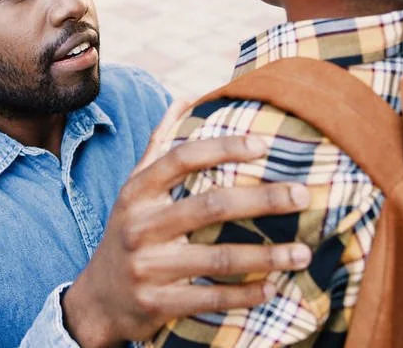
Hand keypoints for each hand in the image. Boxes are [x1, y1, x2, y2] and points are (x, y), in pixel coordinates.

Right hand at [62, 103, 311, 346]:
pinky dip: (245, 295)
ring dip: (266, 256)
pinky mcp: (157, 304)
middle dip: (263, 199)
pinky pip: (210, 299)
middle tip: (302, 195)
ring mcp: (147, 267)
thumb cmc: (128, 233)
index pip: (181, 159)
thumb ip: (159, 145)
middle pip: (210, 206)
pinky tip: (273, 288)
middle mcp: (139, 226)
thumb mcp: (134, 189)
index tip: (264, 145)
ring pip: (218, 258)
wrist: (97, 300)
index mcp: (137, 192)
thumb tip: (186, 97)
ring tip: (304, 252)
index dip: (223, 148)